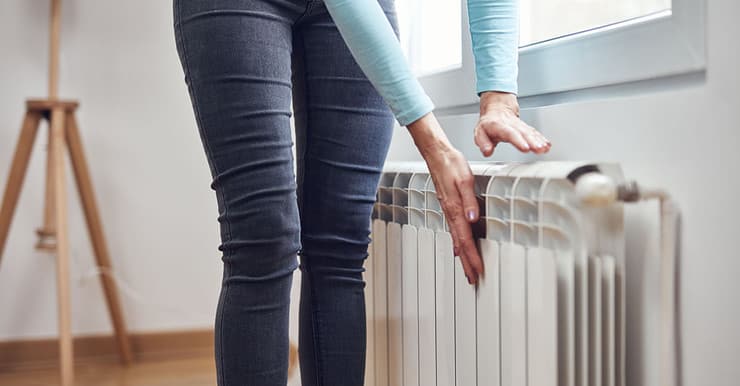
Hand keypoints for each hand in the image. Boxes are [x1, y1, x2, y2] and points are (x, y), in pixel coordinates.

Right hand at [407, 113, 482, 284]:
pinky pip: (453, 231)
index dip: (472, 257)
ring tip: (468, 269)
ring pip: (456, 240)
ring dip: (462, 256)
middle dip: (467, 263)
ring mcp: (448, 211)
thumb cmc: (451, 164)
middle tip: (473, 279)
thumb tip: (473, 219)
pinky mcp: (448, 207)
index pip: (465, 239)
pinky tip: (457, 249)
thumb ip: (470, 200)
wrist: (436, 154)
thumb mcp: (465, 180)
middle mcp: (450, 213)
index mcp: (455, 209)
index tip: (478, 271)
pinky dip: (456, 244)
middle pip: (459, 245)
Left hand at [474, 91, 550, 155]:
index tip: (526, 148)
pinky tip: (547, 145)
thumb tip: (487, 151)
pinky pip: (534, 132)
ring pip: (530, 132)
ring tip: (545, 148)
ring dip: (539, 140)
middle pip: (523, 133)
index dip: (518, 141)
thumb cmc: (488, 123)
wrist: (497, 108)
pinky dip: (541, 139)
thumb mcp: (480, 132)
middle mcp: (512, 125)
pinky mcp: (525, 128)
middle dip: (533, 141)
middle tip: (539, 149)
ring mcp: (520, 126)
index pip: (510, 133)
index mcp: (499, 126)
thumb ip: (483, 142)